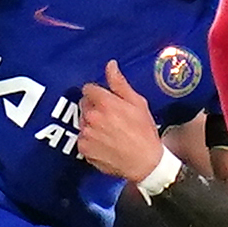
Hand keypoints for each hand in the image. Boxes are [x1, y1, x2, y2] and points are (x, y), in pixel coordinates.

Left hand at [76, 63, 167, 184]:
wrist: (145, 162)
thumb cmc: (144, 132)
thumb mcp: (138, 103)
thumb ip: (120, 83)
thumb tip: (110, 65)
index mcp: (105, 102)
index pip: (88, 89)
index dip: (98, 93)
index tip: (106, 100)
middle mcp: (91, 116)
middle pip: (84, 104)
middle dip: (94, 108)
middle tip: (111, 117)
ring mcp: (85, 133)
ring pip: (83, 121)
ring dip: (92, 124)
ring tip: (109, 132)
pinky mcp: (83, 148)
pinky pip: (82, 138)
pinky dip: (91, 140)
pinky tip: (105, 144)